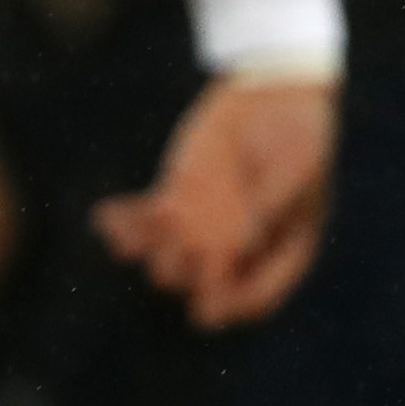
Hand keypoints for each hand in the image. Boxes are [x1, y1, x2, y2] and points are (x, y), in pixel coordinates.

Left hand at [97, 73, 339, 328]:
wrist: (273, 95)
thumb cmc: (297, 132)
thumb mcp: (297, 167)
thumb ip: (270, 203)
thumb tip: (242, 241)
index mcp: (282, 251)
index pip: (256, 297)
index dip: (231, 306)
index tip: (206, 309)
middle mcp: (240, 250)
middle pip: (205, 284)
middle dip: (190, 273)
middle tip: (187, 241)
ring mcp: (204, 228)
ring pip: (167, 261)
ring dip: (154, 250)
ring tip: (159, 216)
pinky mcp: (177, 202)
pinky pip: (143, 227)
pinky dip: (122, 226)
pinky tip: (107, 215)